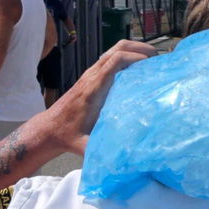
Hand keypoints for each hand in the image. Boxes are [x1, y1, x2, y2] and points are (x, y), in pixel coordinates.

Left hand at [47, 39, 158, 154]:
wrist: (49, 128)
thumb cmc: (68, 137)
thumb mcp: (86, 146)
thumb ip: (102, 151)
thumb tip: (126, 160)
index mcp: (93, 89)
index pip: (115, 61)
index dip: (136, 58)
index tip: (152, 66)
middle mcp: (92, 77)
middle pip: (116, 49)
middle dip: (139, 48)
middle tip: (159, 58)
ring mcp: (91, 74)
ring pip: (113, 50)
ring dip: (134, 50)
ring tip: (153, 59)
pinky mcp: (92, 76)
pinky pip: (111, 58)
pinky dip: (127, 56)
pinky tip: (138, 67)